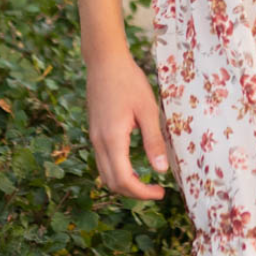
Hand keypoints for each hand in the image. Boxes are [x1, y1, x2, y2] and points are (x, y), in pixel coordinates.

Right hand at [85, 51, 172, 199]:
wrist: (105, 62)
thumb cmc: (129, 82)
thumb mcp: (148, 110)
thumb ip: (153, 141)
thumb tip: (161, 170)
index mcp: (112, 139)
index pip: (124, 180)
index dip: (142, 193)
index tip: (161, 192)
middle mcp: (99, 142)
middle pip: (111, 183)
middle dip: (133, 193)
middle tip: (156, 191)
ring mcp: (94, 138)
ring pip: (105, 174)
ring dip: (124, 184)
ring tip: (146, 182)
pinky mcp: (95, 133)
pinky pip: (103, 162)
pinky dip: (117, 172)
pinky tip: (134, 167)